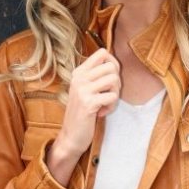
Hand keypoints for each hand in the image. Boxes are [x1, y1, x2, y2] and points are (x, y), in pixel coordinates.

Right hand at [46, 48, 119, 184]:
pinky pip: (112, 96)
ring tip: (105, 104)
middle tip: (109, 95)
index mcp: (79, 72)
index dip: (113, 63)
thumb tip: (115, 63)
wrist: (71, 136)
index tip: (110, 80)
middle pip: (111, 66)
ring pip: (114, 79)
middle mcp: (79, 78)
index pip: (103, 52)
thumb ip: (96, 76)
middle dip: (117, 82)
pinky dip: (111, 107)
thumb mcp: (86, 90)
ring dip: (115, 94)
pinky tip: (102, 113)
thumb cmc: (83, 113)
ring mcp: (82, 90)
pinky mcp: (88, 103)